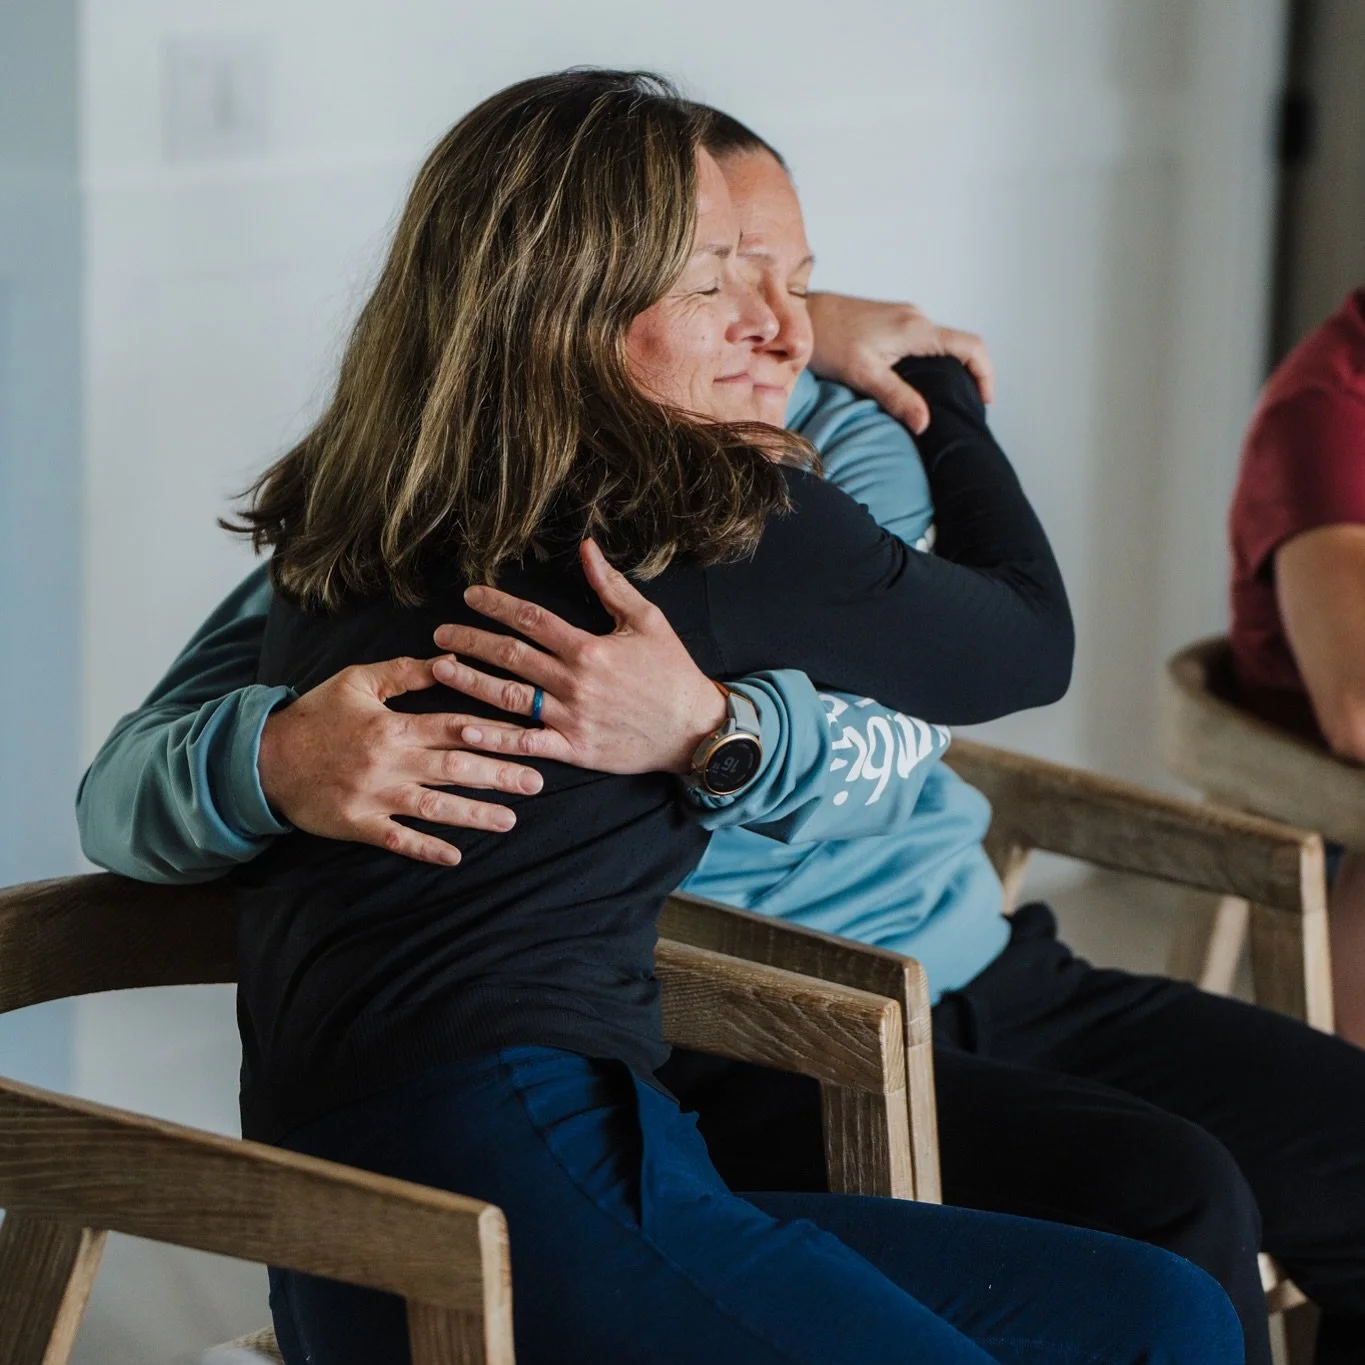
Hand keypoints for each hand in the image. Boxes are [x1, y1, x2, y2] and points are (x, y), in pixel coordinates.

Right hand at [257, 656, 544, 865]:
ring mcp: (374, 796)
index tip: (530, 735)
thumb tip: (450, 660)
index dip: (497, 732)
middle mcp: (389, 761)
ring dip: (475, 814)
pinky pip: (397, 840)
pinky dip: (425, 848)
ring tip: (511, 820)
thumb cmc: (315, 715)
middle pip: (455, 768)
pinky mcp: (358, 824)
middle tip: (538, 781)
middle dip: (500, 774)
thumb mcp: (357, 682)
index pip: (456, 727)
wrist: (264, 758)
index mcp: (393, 725)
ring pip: (434, 807)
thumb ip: (405, 673)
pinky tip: (455, 857)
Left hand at [431, 539, 726, 774]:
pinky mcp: (574, 748)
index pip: (531, 618)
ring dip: (470, 682)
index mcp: (589, 647)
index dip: (495, 604)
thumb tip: (586, 548)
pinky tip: (465, 730)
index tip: (469, 595)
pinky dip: (494, 739)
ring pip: (509, 697)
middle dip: (470, 641)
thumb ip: (611, 586)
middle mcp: (574, 681)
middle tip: (439, 633)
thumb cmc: (673, 672)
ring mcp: (571, 717)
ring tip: (439, 669)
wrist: (694, 729)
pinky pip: (527, 744)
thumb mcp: (648, 620)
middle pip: (510, 655)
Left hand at [807, 292, 994, 434]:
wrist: (802, 314)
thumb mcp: (863, 374)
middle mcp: (917, 318)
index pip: (970, 346)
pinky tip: (916, 383)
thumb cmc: (827, 341)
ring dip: (948, 370)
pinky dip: (930, 362)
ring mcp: (906, 316)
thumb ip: (897, 397)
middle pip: (959, 347)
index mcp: (916, 330)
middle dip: (968, 376)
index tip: (984, 401)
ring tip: (940, 401)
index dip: (986, 373)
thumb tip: (925, 424)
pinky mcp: (894, 319)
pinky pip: (924, 341)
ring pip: (941, 344)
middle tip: (962, 408)